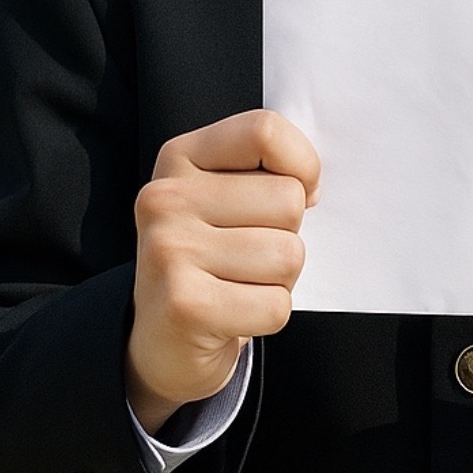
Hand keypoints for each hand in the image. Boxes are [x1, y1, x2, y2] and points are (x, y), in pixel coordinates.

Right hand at [127, 109, 320, 434]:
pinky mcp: (184, 306)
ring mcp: (169, 251)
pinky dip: (268, 315)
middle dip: (286, 235)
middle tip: (248, 257)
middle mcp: (165, 198)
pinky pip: (276, 305)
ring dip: (279, 280)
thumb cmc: (212, 259)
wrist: (161, 340)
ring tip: (239, 284)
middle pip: (287, 199)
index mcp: (180, 158)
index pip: (264, 131)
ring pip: (288, 255)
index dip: (301, 165)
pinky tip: (233, 315)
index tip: (294, 195)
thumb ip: (265, 170)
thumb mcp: (226, 195)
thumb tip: (311, 185)